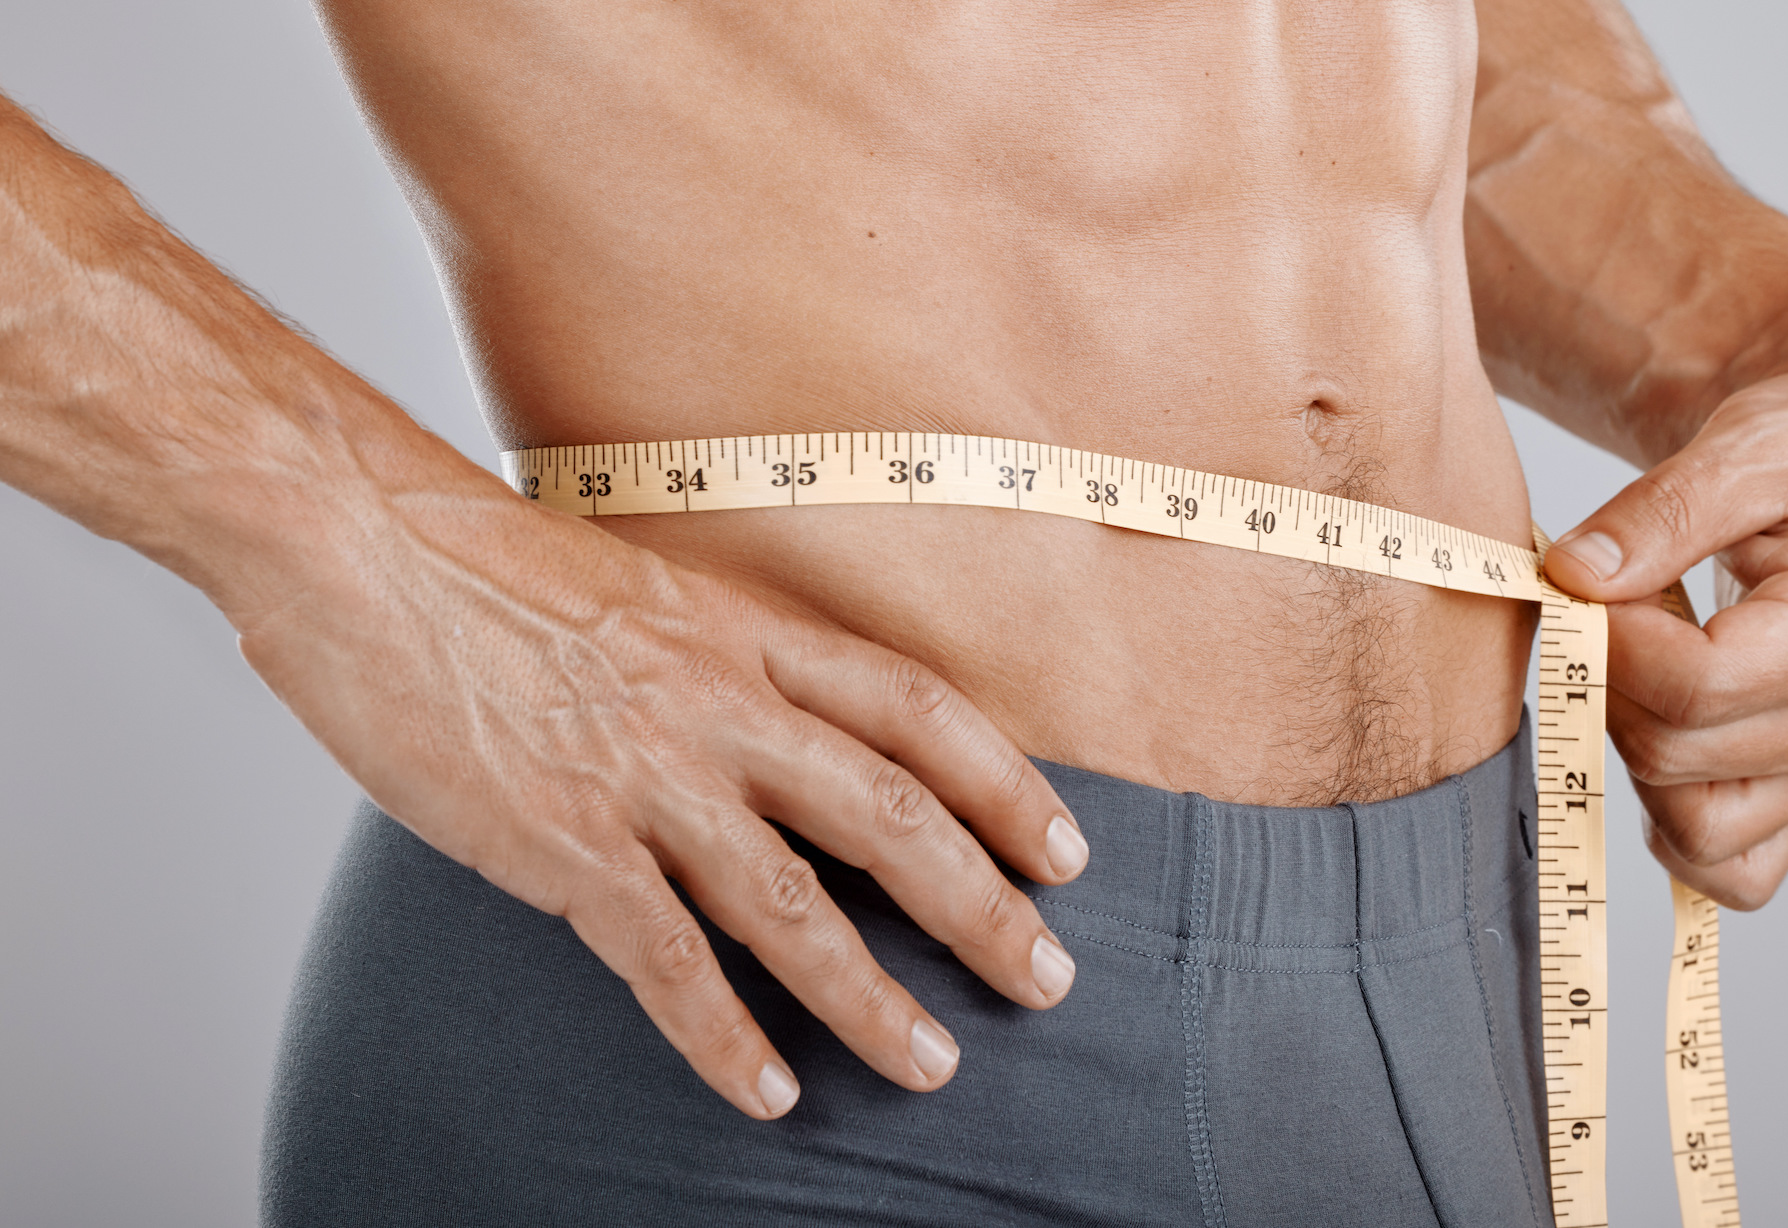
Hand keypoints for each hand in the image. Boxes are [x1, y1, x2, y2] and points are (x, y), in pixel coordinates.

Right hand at [227, 479, 1088, 1118]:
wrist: (356, 537)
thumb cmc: (483, 559)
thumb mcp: (640, 585)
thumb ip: (713, 655)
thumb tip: (763, 721)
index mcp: (746, 630)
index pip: (917, 710)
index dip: (1005, 785)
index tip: (1065, 848)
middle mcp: (719, 701)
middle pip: (890, 815)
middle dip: (982, 907)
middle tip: (1047, 978)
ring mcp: (645, 773)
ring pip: (795, 904)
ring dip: (874, 996)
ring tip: (933, 1063)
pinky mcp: (561, 838)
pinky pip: (665, 958)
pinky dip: (721, 1034)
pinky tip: (766, 1092)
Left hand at [1541, 342, 1787, 907]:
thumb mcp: (1747, 443)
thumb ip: (1659, 511)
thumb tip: (1572, 575)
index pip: (1693, 687)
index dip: (1611, 642)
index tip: (1585, 580)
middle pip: (1673, 757)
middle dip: (1608, 683)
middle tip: (1611, 606)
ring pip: (1695, 835)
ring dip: (1629, 753)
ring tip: (1639, 663)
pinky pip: (1729, 869)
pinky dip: (1670, 823)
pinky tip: (1648, 731)